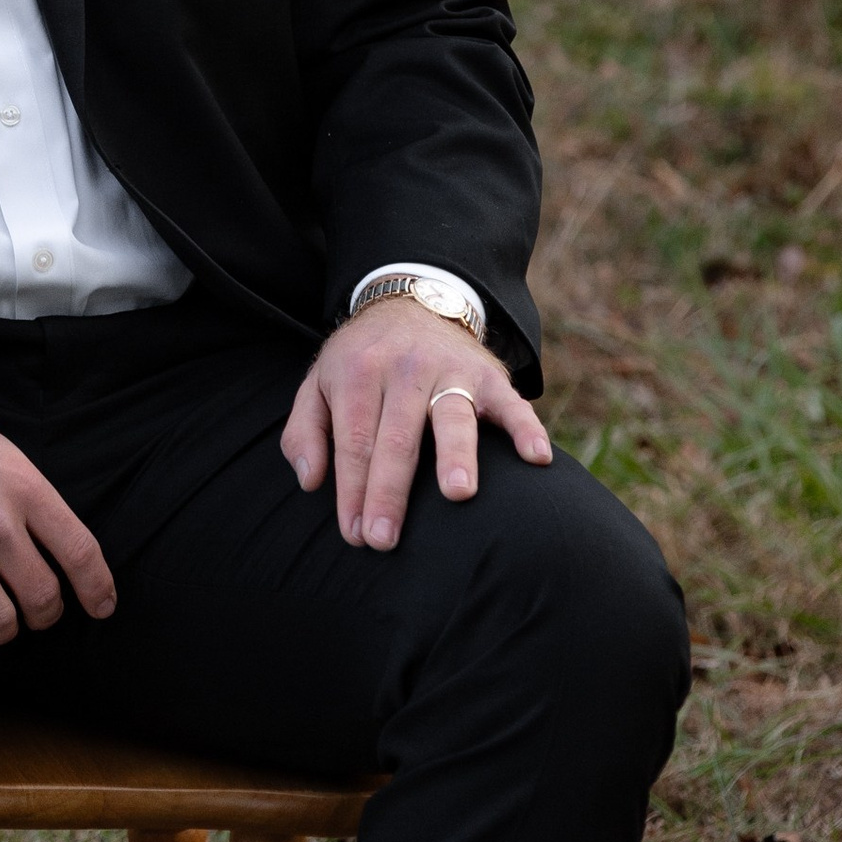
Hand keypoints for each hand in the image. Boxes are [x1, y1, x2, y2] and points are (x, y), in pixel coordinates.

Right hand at [0, 362, 116, 645]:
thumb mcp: (2, 453)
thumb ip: (33, 502)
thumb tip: (64, 556)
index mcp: (23, 485)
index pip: (80, 554)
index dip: (98, 590)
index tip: (101, 607)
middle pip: (43, 599)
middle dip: (45, 614)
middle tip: (33, 608)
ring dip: (2, 627)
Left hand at [281, 302, 551, 548]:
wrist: (411, 301)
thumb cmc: (362, 360)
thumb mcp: (319, 381)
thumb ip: (305, 430)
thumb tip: (311, 483)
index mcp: (358, 372)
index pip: (355, 440)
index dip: (352, 490)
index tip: (355, 535)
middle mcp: (405, 368)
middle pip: (397, 436)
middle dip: (389, 491)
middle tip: (384, 540)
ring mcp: (451, 370)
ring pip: (453, 416)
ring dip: (455, 454)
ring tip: (458, 493)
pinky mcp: (491, 376)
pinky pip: (512, 404)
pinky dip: (526, 429)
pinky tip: (536, 458)